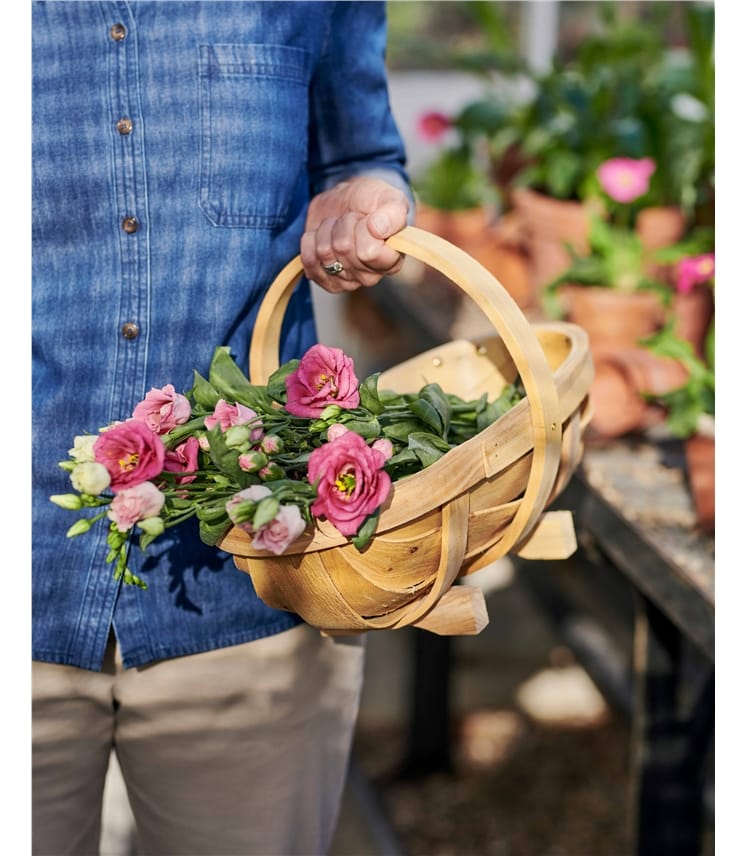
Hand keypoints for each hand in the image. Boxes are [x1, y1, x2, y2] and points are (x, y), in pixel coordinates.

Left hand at [301, 176, 409, 292]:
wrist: (346, 201)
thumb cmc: (372, 202)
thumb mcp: (390, 199)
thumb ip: (393, 213)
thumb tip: (378, 229)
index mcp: (391, 261)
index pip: (369, 252)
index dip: (364, 229)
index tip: (368, 219)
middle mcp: (370, 276)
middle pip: (344, 249)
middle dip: (344, 224)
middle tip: (352, 220)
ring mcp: (346, 281)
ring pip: (324, 252)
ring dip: (327, 230)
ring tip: (339, 226)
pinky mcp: (324, 280)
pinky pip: (308, 260)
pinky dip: (311, 241)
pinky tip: (324, 236)